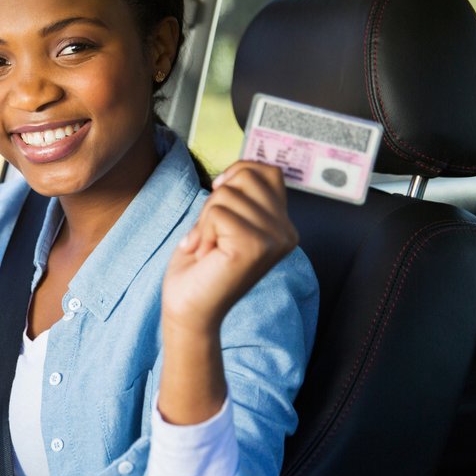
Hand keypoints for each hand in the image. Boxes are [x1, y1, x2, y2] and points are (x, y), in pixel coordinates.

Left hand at [161, 161, 297, 336]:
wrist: (188, 307)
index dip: (237, 173)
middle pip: (247, 176)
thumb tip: (242, 167)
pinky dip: (201, 231)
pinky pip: (218, 212)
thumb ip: (240, 196)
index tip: (218, 196)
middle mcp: (286, 232)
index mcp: (283, 225)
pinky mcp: (255, 247)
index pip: (269, 172)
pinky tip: (205, 254)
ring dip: (205, 220)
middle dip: (216, 199)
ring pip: (228, 194)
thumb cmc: (200, 265)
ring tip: (208, 247)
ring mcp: (274, 240)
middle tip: (210, 233)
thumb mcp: (225, 220)